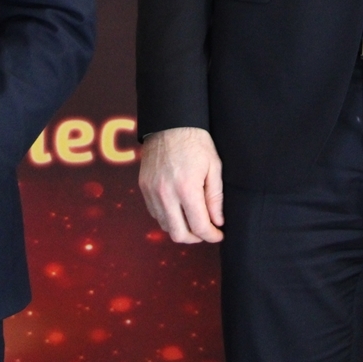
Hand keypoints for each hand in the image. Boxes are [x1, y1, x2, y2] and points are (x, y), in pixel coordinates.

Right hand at [139, 127, 223, 243]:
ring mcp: (152, 192)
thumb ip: (215, 197)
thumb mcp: (214, 166)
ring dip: (181, 229)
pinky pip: (155, 214)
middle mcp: (166, 194)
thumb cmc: (196, 142)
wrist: (169, 123)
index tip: (218, 234)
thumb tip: (217, 221)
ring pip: (165, 226)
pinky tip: (179, 210)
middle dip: (196, 238)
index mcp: (187, 188)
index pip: (199, 226)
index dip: (211, 235)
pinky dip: (168, 218)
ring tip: (194, 220)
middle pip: (179, 234)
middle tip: (206, 231)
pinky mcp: (144, 188)